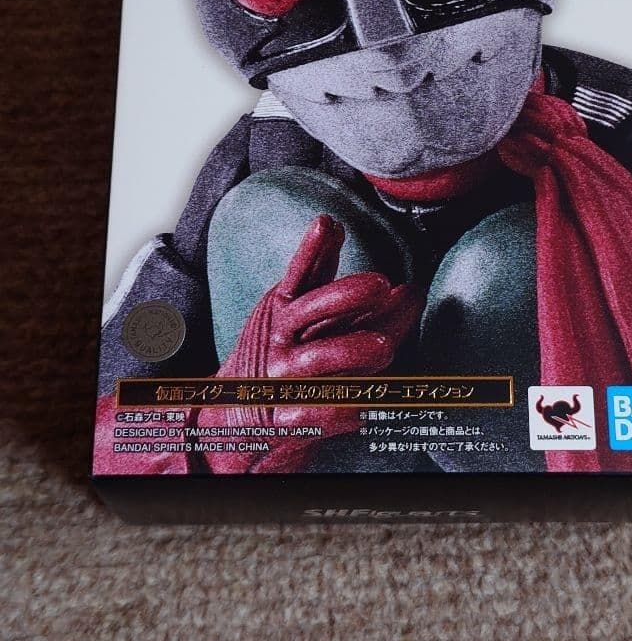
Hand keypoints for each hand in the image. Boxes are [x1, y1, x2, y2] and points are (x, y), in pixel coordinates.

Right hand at [195, 215, 422, 472]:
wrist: (237, 413)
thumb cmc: (279, 349)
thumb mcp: (290, 307)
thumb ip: (316, 270)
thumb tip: (333, 224)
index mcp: (282, 308)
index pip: (299, 273)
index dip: (311, 249)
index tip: (327, 224)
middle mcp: (281, 337)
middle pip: (310, 309)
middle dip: (345, 295)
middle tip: (383, 285)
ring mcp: (283, 376)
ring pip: (319, 359)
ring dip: (353, 351)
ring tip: (385, 348)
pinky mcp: (287, 416)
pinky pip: (318, 411)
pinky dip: (342, 409)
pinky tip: (364, 407)